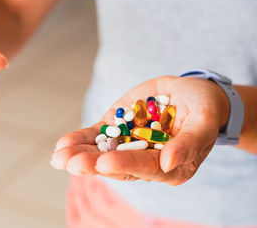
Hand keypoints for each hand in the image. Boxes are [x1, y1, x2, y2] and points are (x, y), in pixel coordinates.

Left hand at [50, 76, 229, 184]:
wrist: (191, 94)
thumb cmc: (204, 108)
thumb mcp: (204, 121)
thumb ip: (190, 142)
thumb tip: (168, 163)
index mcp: (170, 166)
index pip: (145, 168)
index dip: (125, 165)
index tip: (104, 163)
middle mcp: (145, 160)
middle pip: (117, 166)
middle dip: (92, 164)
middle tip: (70, 163)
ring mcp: (128, 145)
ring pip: (101, 153)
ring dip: (79, 155)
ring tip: (59, 157)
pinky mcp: (117, 129)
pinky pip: (97, 137)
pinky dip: (80, 140)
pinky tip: (62, 145)